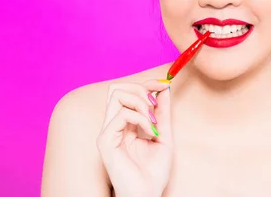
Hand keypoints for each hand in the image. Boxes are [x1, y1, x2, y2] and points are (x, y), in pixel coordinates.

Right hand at [96, 80, 172, 196]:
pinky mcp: (105, 140)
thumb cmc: (153, 173)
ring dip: (139, 101)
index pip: (127, 92)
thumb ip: (162, 113)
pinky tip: (148, 131)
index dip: (145, 83)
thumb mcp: (163, 136)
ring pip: (116, 95)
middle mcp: (113, 125)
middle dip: (140, 89)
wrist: (147, 196)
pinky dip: (139, 117)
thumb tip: (165, 89)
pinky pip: (120, 114)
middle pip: (117, 88)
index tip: (164, 84)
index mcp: (124, 124)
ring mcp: (107, 131)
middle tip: (155, 103)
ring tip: (151, 121)